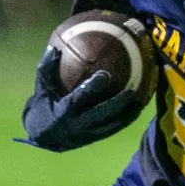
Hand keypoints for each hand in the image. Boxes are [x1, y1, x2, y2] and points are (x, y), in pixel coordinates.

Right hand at [19, 47, 139, 151]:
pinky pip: (114, 129)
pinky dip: (126, 120)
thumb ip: (47, 69)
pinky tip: (138, 109)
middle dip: (118, 103)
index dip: (92, 88)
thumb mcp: (41, 88)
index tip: (104, 75)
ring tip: (142, 101)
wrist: (45, 137)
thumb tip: (54, 47)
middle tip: (132, 90)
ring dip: (128, 114)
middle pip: (102, 114)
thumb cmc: (44, 106)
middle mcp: (78, 125)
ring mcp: (88, 134)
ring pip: (112, 124)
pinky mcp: (96, 138)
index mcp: (64, 112)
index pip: (80, 99)